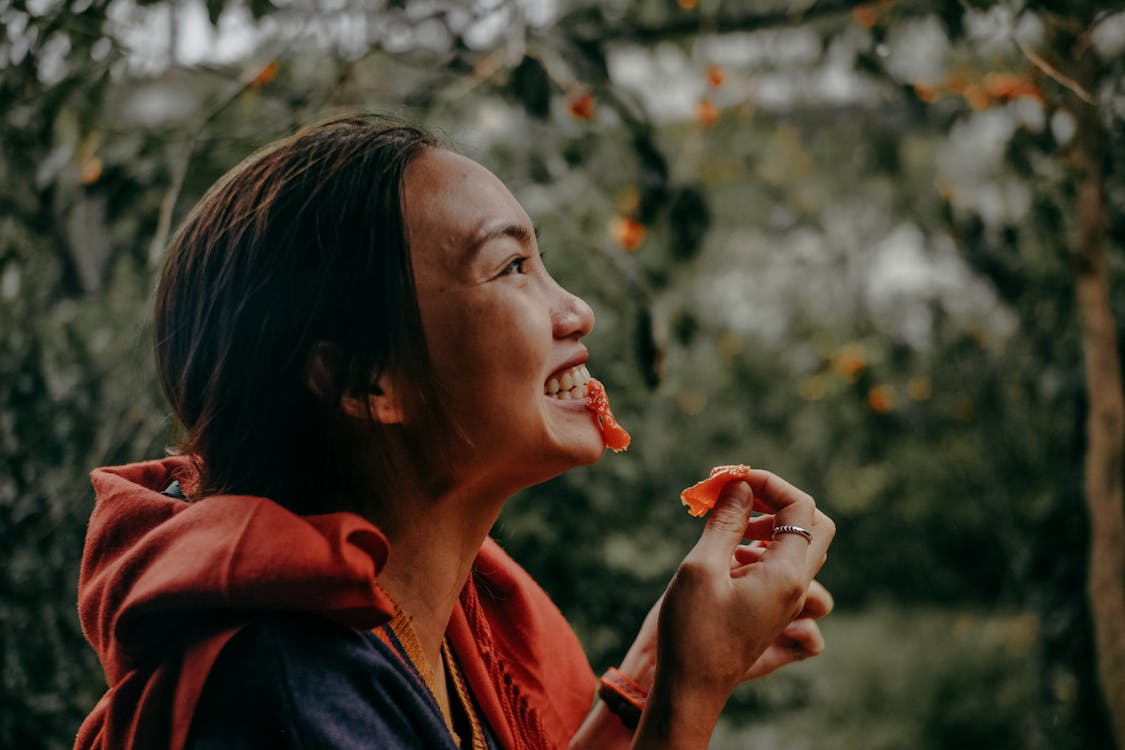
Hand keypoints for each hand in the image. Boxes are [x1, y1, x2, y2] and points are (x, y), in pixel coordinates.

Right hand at [641, 472, 833, 741]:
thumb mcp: (701, 567)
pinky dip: (766, 554)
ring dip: (772, 529)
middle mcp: (797, 587)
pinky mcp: (774, 612)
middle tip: (741, 502)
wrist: (691, 688)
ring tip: (732, 534)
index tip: (732, 479)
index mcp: (787, 575)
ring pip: (803, 548)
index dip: (769, 482)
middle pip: (815, 524)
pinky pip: (788, 571)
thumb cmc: (692, 631)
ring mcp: (788, 602)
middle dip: (779, 502)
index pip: (801, 506)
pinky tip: (730, 562)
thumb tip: (741, 483)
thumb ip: (725, 521)